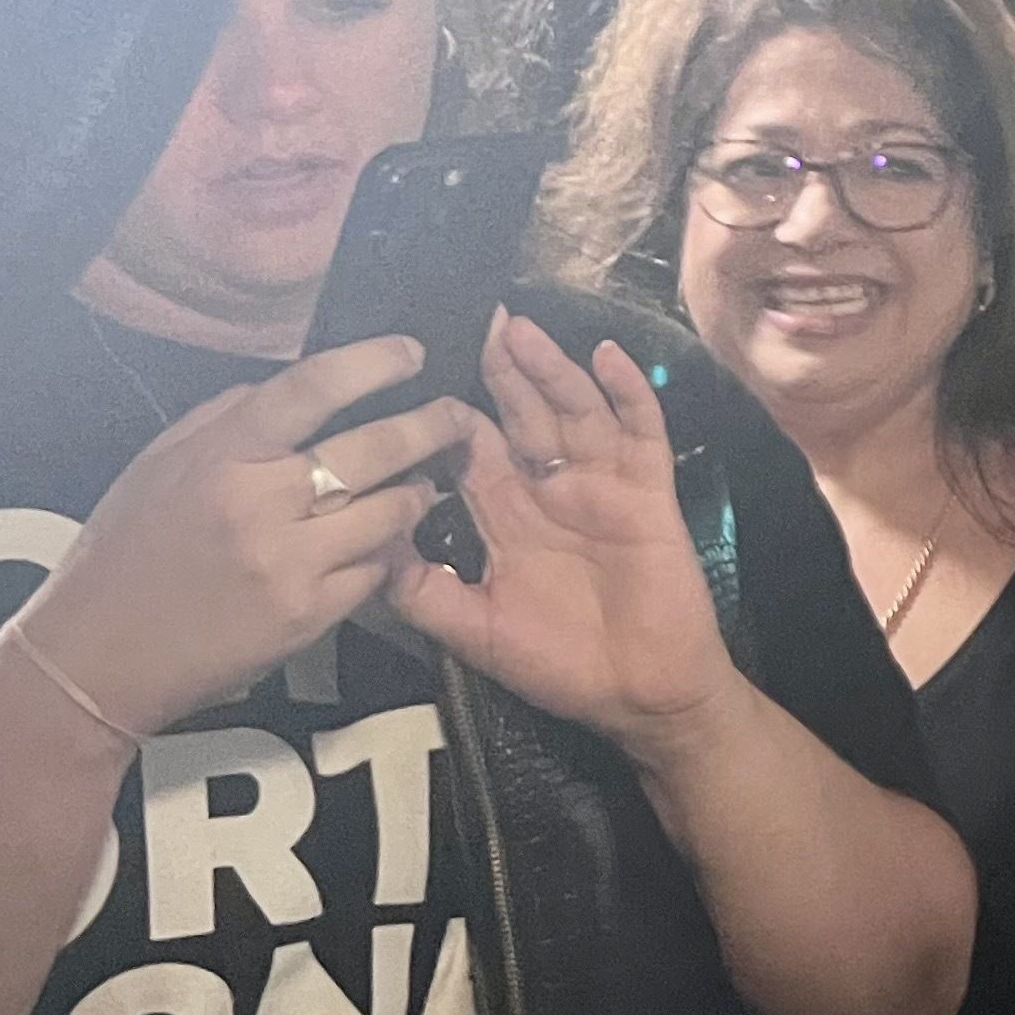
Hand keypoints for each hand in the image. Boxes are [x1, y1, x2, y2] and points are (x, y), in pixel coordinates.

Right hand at [18, 339, 468, 734]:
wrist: (97, 659)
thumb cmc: (122, 555)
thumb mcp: (156, 467)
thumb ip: (223, 419)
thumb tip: (293, 389)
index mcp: (221, 456)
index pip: (312, 388)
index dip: (373, 362)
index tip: (412, 352)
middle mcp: (261, 503)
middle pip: (377, 448)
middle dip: (433, 424)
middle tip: (458, 415)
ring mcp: (291, 562)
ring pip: (393, 511)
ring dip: (419, 492)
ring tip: (426, 481)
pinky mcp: (309, 616)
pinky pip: (376, 570)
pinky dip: (389, 552)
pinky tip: (389, 542)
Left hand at [392, 311, 744, 766]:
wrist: (641, 694)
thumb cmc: (559, 664)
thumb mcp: (475, 632)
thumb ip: (425, 593)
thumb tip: (365, 548)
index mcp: (506, 516)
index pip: (473, 449)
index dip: (448, 413)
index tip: (416, 373)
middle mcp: (551, 489)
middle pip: (521, 414)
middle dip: (499, 370)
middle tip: (476, 320)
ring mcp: (602, 486)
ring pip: (573, 410)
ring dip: (550, 369)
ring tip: (523, 330)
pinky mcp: (648, 492)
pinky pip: (641, 431)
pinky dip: (628, 392)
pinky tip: (607, 356)